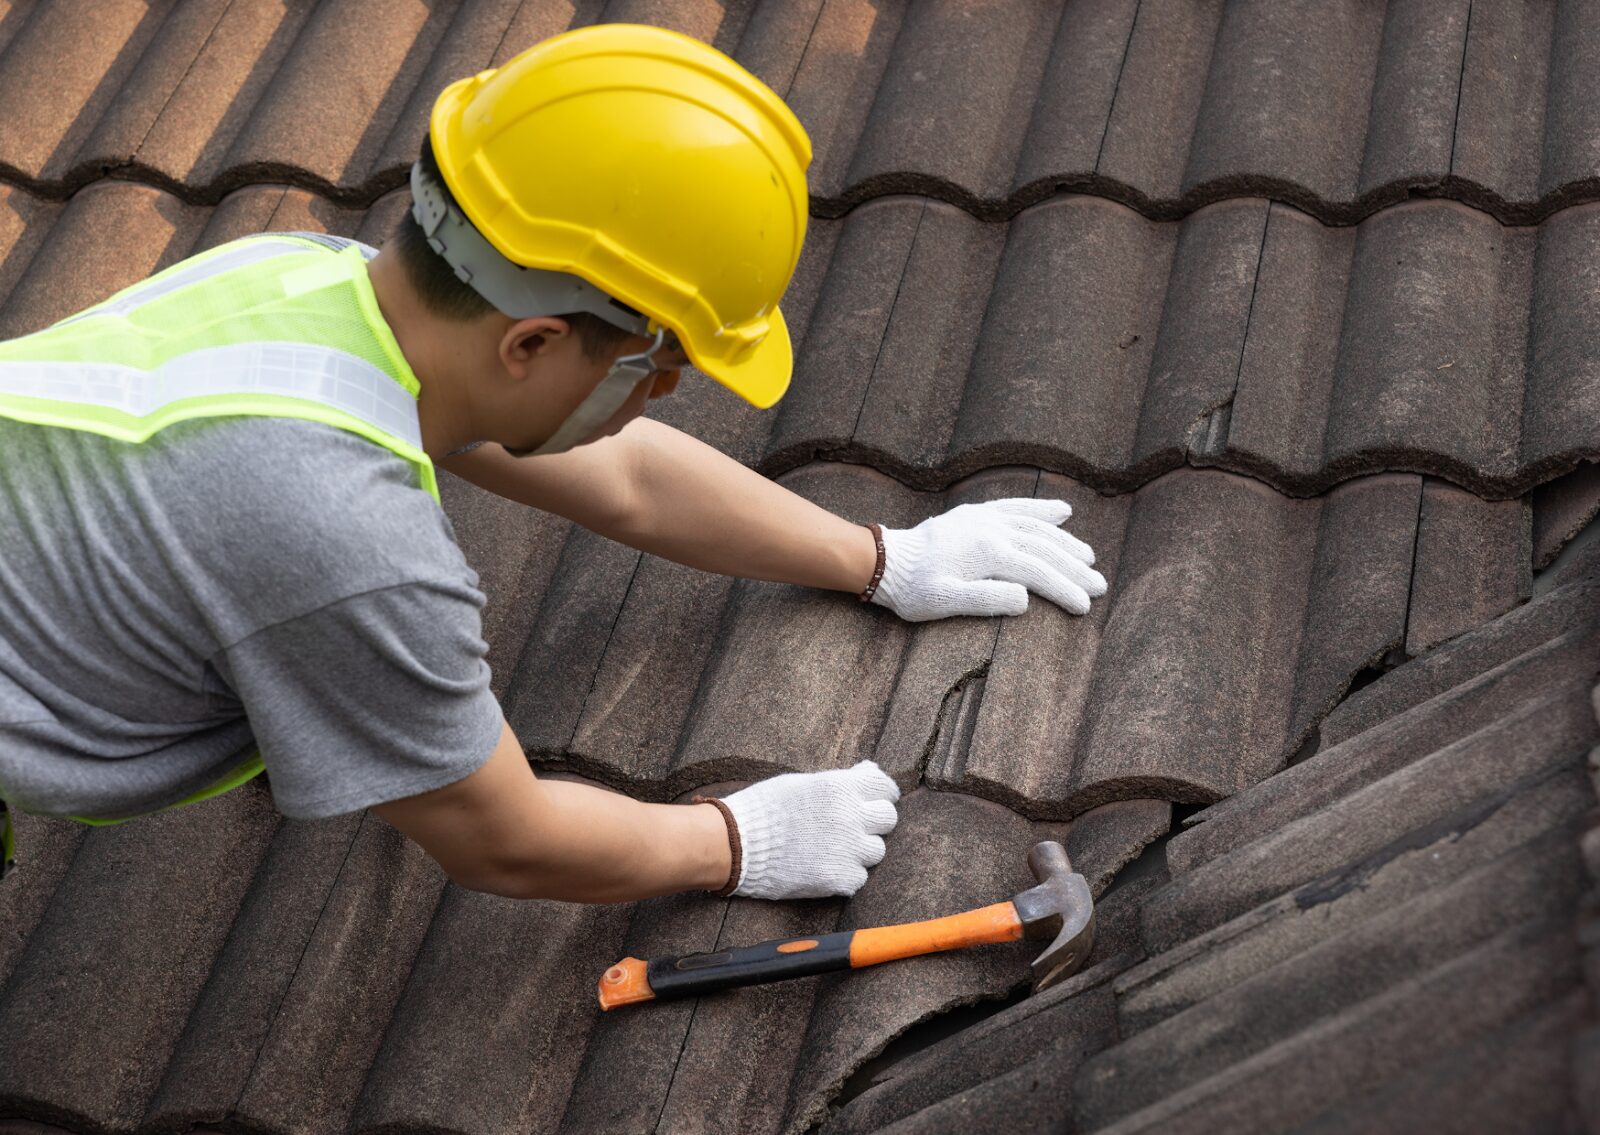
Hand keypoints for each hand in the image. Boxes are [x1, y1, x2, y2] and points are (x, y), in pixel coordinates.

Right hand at [719, 760, 900, 898]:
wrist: (736, 844)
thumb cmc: (765, 808)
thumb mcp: (803, 783)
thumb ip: (840, 780)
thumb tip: (870, 770)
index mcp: (841, 788)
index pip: (885, 788)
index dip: (881, 795)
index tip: (874, 801)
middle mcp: (850, 817)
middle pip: (888, 819)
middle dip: (873, 821)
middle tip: (853, 826)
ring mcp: (847, 850)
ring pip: (876, 851)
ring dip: (860, 850)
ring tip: (834, 848)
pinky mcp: (838, 878)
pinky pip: (858, 877)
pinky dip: (845, 874)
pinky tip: (824, 866)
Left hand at [871, 498, 1105, 621]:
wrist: (886, 561)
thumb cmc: (914, 588)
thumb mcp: (945, 602)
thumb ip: (986, 599)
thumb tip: (1026, 597)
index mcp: (988, 553)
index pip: (1038, 572)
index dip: (1064, 589)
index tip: (1085, 606)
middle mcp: (992, 529)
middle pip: (1044, 548)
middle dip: (1074, 568)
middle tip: (1100, 586)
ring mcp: (986, 518)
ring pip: (1036, 527)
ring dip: (1065, 542)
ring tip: (1089, 558)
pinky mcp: (977, 514)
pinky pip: (1017, 507)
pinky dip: (1041, 509)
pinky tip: (1063, 512)